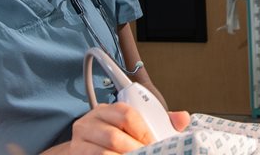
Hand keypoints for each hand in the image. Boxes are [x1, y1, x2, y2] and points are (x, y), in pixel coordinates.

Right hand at [66, 103, 189, 153]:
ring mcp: (80, 140)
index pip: (126, 114)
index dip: (143, 132)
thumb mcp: (137, 127)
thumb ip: (161, 122)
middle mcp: (90, 121)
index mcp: (108, 110)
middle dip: (135, 151)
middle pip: (114, 137)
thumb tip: (183, 118)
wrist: (87, 152)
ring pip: (104, 152)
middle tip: (148, 154)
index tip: (154, 144)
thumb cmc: (118, 138)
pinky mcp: (76, 153)